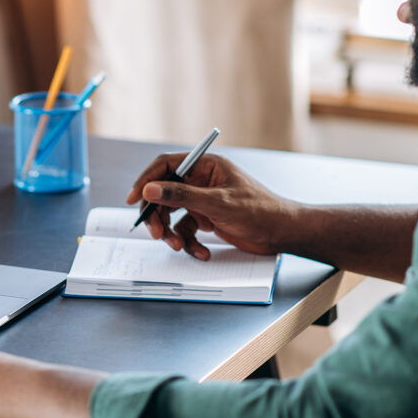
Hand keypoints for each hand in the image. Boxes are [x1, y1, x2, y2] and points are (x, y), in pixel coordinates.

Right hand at [126, 153, 298, 259]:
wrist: (282, 234)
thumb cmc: (260, 211)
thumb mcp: (217, 203)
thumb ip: (181, 195)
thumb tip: (150, 189)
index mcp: (205, 165)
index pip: (166, 166)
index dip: (146, 181)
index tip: (134, 200)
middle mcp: (202, 180)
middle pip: (165, 194)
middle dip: (158, 216)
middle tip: (156, 233)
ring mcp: (203, 200)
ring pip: (173, 215)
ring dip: (172, 233)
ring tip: (179, 245)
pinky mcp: (207, 218)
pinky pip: (186, 230)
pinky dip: (189, 243)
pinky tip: (202, 251)